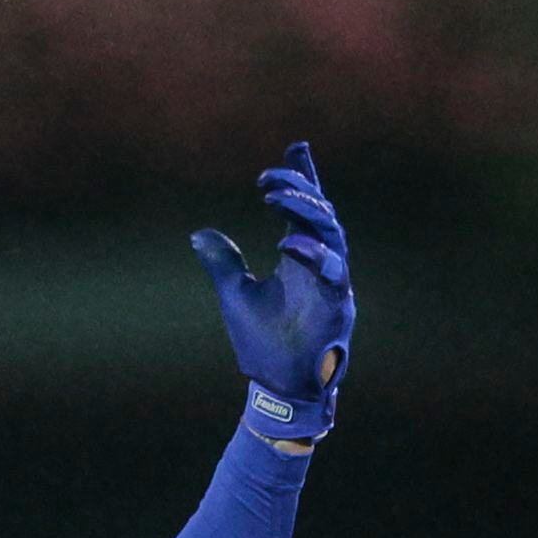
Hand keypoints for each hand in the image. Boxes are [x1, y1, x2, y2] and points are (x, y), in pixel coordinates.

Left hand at [189, 142, 351, 446]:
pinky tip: (287, 243)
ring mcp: (332, 285)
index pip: (305, 210)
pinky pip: (332, 272)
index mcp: (300, 259)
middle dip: (299, 189)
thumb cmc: (262, 347)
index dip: (304, 179)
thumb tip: (200, 234)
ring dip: (305, 212)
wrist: (276, 390)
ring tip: (275, 197)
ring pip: (331, 235)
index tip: (296, 147)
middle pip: (321, 214)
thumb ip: (224, 263)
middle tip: (270, 178)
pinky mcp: (337, 307)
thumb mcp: (236, 295)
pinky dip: (311, 254)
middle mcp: (320, 266)